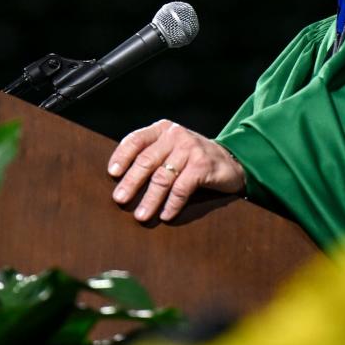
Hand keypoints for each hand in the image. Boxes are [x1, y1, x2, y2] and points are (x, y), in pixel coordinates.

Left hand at [107, 119, 245, 222]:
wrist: (231, 161)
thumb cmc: (193, 158)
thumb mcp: (172, 148)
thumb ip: (151, 154)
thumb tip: (120, 179)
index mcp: (163, 129)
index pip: (136, 140)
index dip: (122, 156)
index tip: (112, 173)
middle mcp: (176, 135)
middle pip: (147, 161)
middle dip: (131, 182)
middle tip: (120, 199)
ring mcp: (191, 149)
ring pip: (163, 178)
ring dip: (150, 199)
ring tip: (140, 215)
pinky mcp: (203, 166)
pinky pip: (181, 188)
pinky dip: (172, 204)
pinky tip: (165, 215)